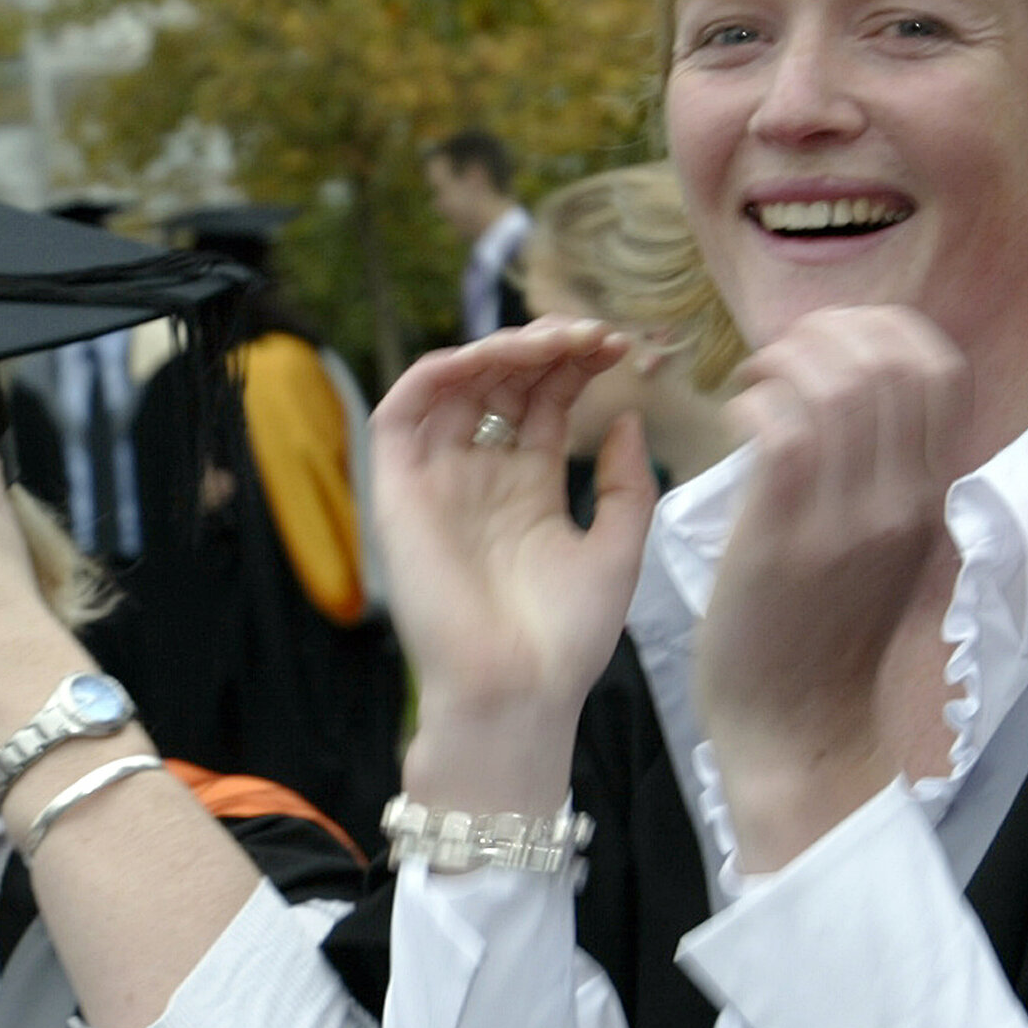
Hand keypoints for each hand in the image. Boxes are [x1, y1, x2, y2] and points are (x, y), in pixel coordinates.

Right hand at [376, 324, 656, 812]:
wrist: (516, 692)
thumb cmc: (566, 639)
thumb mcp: (618, 549)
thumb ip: (625, 484)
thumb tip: (628, 415)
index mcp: (527, 490)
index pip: (544, 402)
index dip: (577, 365)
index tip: (620, 345)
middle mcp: (479, 477)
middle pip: (502, 385)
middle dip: (546, 348)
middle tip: (592, 334)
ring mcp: (438, 480)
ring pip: (453, 386)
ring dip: (498, 350)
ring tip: (551, 343)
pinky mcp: (399, 491)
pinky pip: (402, 413)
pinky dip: (438, 371)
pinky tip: (488, 359)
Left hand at [695, 305, 971, 866]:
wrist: (803, 732)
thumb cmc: (828, 638)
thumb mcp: (889, 551)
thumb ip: (889, 478)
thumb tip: (865, 403)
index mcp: (933, 496)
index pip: (939, 366)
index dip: (882, 328)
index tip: (828, 346)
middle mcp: (905, 501)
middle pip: (891, 359)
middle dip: (825, 331)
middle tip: (778, 358)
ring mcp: (850, 522)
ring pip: (837, 385)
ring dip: (782, 360)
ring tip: (752, 383)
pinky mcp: (786, 544)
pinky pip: (784, 434)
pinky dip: (755, 402)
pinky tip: (733, 418)